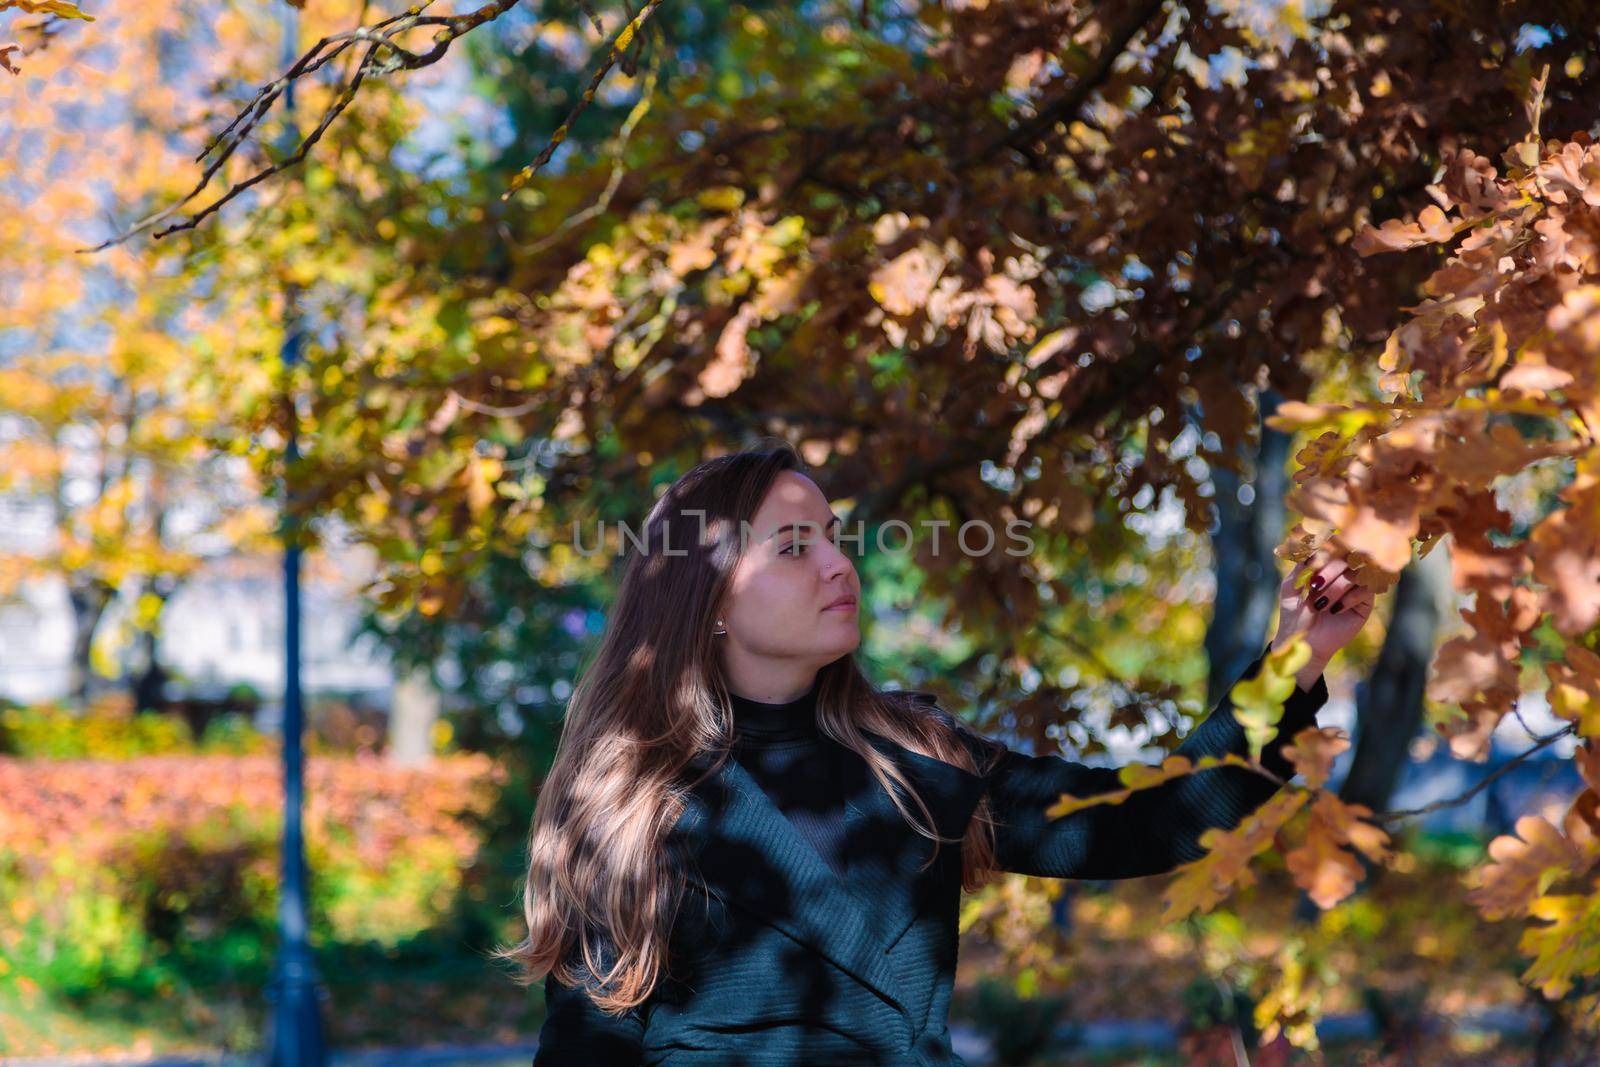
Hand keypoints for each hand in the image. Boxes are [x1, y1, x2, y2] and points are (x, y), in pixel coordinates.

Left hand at [1270, 552, 1375, 690]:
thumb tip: (1311, 551)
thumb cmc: (1295, 615)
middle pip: (1347, 557)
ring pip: (1357, 573)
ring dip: (1337, 586)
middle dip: (1329, 570)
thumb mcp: (1290, 589)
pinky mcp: (1365, 603)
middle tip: (1315, 585)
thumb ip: (1299, 569)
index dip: (1325, 550)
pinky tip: (1334, 609)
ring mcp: (1355, 587)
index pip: (1333, 547)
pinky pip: (1366, 591)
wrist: (1303, 641)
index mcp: (1325, 566)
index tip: (1311, 563)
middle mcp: (1342, 573)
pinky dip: (1348, 598)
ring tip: (1321, 603)